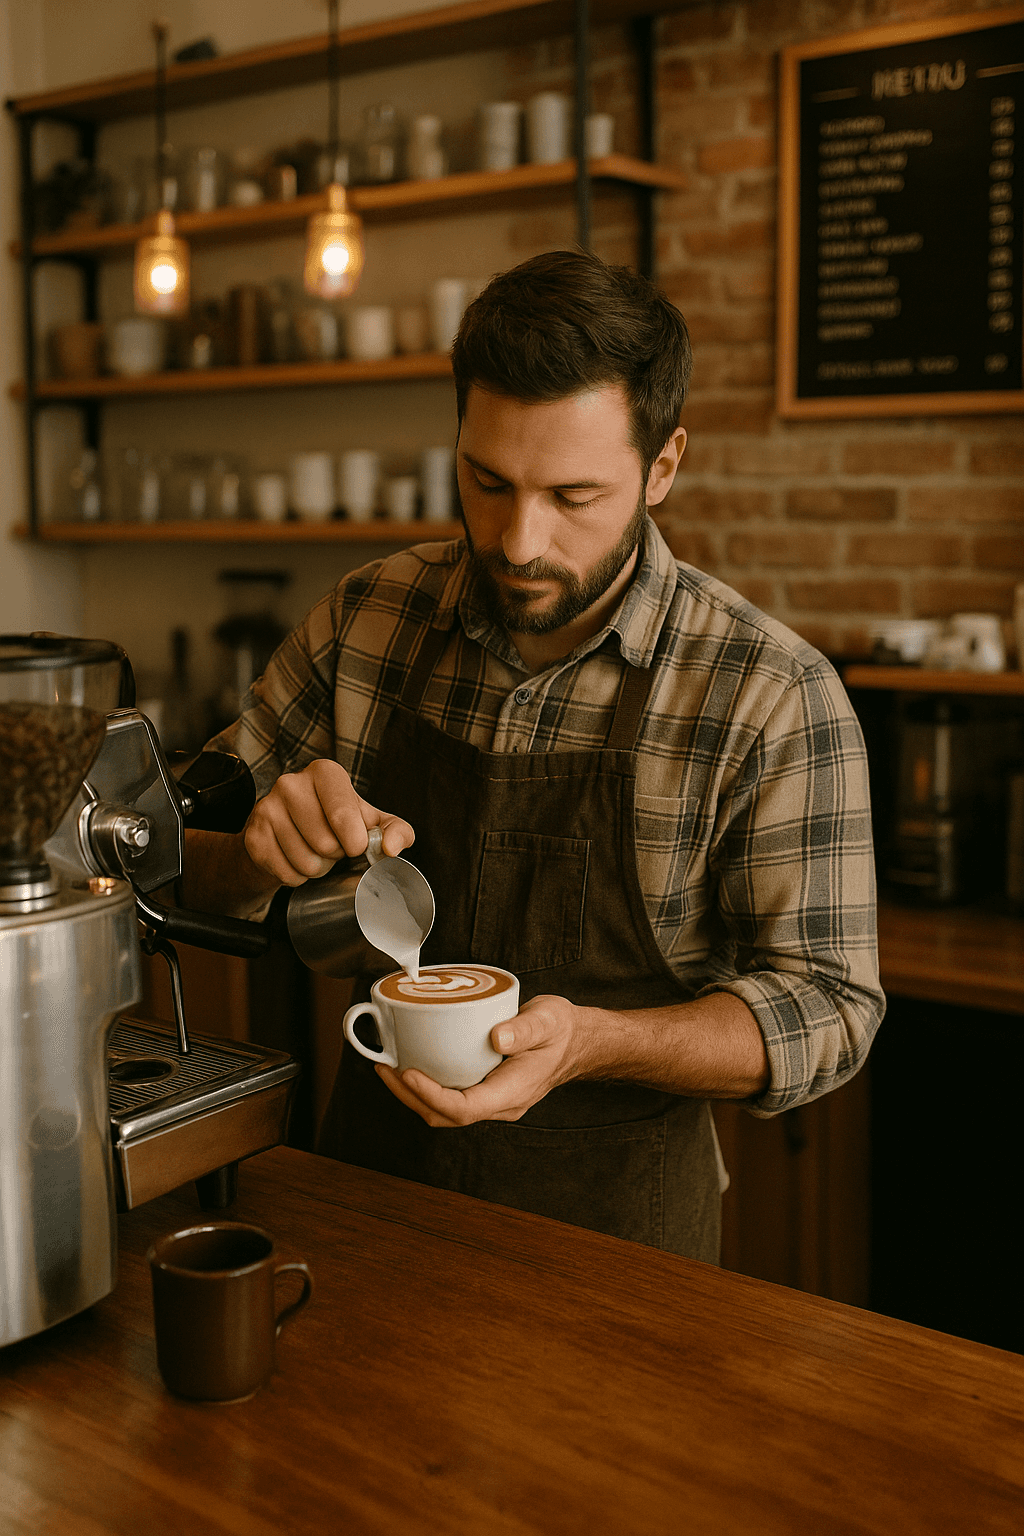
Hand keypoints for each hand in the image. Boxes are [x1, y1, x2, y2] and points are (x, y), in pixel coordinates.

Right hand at [243, 757, 413, 887]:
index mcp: (325, 772)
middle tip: (331, 846)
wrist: (290, 833)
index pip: (342, 813)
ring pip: (305, 862)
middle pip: (325, 844)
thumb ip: (397, 830)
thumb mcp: (372, 822)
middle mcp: (291, 783)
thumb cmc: (337, 824)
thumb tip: (391, 847)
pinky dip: (296, 877)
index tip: (355, 846)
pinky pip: (286, 873)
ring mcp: (267, 808)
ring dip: (317, 868)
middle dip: (335, 856)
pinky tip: (295, 860)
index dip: (354, 840)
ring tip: (313, 852)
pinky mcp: (252, 836)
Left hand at [376, 993, 588, 1127]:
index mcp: (512, 1092)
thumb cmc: (561, 1031)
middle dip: (410, 1096)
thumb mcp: (548, 1021)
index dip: (431, 1095)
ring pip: (444, 1111)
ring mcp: (491, 1101)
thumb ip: (524, 1029)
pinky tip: (412, 1065)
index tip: (408, 1072)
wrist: (576, 1042)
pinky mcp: (485, 1090)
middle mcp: (499, 1104)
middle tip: (385, 1068)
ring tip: (389, 1067)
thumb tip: (496, 1037)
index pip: (464, 1108)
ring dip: (413, 1094)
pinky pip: (450, 1097)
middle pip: (445, 1116)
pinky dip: (426, 1086)